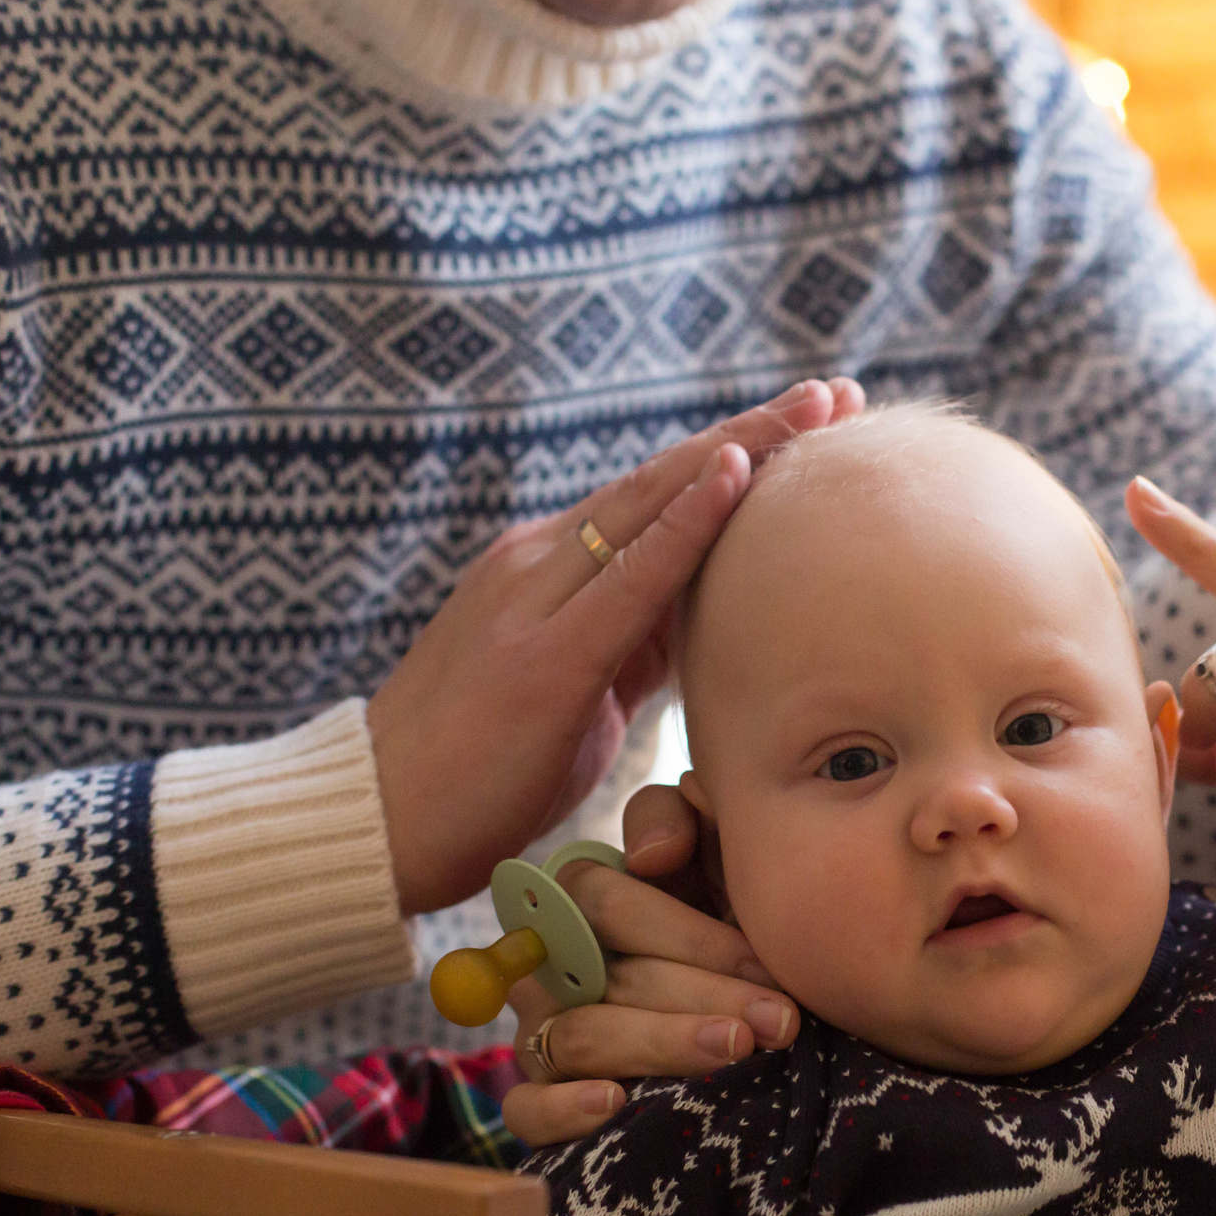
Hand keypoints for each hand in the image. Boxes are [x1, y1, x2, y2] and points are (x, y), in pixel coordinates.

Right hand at [368, 378, 866, 916]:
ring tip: (817, 411)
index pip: (657, 499)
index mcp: (546, 572)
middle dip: (756, 433)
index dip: (737, 456)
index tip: (813, 422)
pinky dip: (686, 522)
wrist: (377, 823)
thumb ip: (630, 647)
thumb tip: (699, 628)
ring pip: (652, 505)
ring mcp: (533, 602)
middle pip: (664, 482)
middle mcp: (537, 564)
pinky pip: (628, 577)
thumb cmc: (478, 770)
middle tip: (838, 393)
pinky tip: (737, 477)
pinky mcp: (541, 658)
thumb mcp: (575, 693)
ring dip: (741, 451)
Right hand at [500, 782, 798, 1143]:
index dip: (685, 932)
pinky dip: (565, 1108)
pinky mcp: (542, 1101)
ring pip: (579, 1038)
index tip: (766, 965)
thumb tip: (648, 855)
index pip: (602, 899)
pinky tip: (614, 1103)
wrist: (773, 1009)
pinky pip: (528, 1110)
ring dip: (659, 1043)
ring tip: (733, 1051)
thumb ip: (683, 819)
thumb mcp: (721, 854)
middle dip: (702, 996)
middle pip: (606, 976)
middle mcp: (557, 964)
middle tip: (778, 1021)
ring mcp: (543, 1032)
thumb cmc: (737, 921)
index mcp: (588, 900)